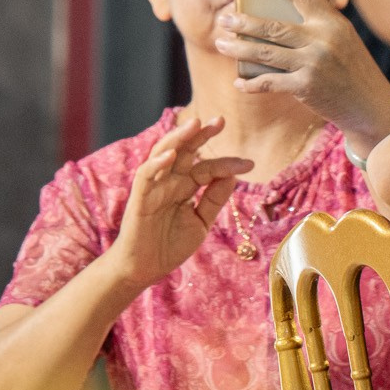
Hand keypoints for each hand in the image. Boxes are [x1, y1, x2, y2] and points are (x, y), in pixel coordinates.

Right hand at [105, 115, 254, 290]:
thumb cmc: (169, 246)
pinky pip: (146, 175)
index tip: (249, 164)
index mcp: (185, 186)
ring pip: (164, 154)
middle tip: (220, 120)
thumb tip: (233, 176)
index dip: (227, 163)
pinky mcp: (140, 198)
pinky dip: (157, 163)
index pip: (207, 167)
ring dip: (178, 138)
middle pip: (185, 151)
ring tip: (194, 124)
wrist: (145, 269)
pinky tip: (171, 154)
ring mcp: (154, 187)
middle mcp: (169, 181)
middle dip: (201, 134)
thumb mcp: (200, 223)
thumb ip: (214, 199)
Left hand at [214, 0, 389, 141]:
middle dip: (244, 23)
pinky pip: (270, 82)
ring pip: (266, 53)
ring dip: (239, 48)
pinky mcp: (305, 86)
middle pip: (273, 27)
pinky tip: (239, 82)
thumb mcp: (343, 39)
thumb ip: (319, 26)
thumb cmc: (353, 69)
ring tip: (221, 43)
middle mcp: (322, 40)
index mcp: (332, 22)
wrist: (369, 104)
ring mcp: (312, 63)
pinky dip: (251, 84)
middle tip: (224, 18)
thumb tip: (283, 18)